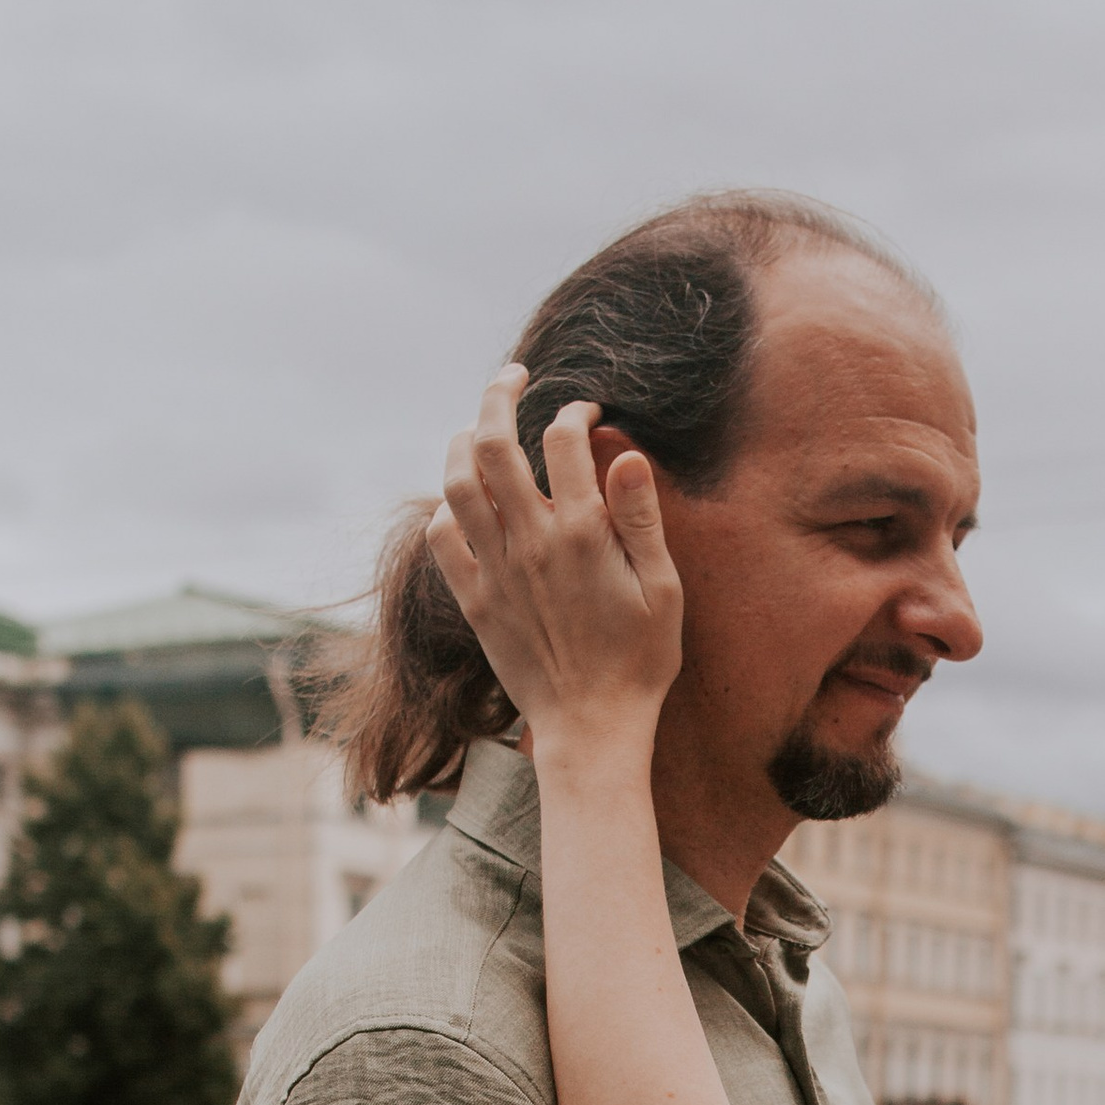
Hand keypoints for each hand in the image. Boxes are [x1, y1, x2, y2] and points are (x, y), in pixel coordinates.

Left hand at [427, 370, 683, 758]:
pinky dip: (447, 507)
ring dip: (462, 441)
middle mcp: (530, 543)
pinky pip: (442, 537)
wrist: (592, 727)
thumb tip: (626, 453)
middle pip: (494, 443)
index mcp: (583, 533)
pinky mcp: (474, 600)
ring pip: (457, 482)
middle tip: (512, 376)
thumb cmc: (640, 661)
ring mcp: (495, 570)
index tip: (585, 411)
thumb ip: (641, 518)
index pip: (564, 439)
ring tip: (479, 427)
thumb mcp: (663, 589)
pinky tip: (464, 500)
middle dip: (499, 394)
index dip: (573, 411)